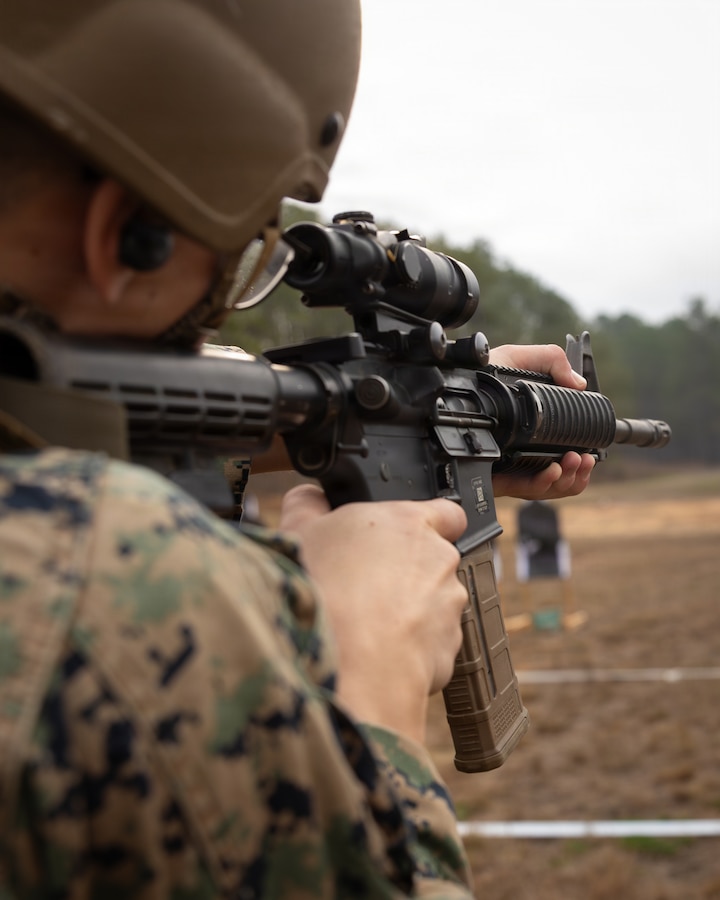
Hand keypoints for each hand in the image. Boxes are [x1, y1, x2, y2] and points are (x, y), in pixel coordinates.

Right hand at [280, 485, 467, 742]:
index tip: (405, 536)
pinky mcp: (448, 650)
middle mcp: (439, 561)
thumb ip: (308, 504)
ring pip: (435, 605)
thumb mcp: (298, 532)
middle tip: (365, 587)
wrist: (345, 662)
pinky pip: (431, 645)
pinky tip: (375, 652)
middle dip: (407, 573)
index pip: (447, 511)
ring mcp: (448, 607)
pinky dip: (410, 649)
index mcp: (409, 523)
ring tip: (366, 625)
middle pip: (433, 561)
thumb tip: (311, 497)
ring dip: (410, 612)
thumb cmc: (323, 590)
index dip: (429, 523)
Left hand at [488, 343, 595, 499]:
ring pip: (547, 488)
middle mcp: (526, 454)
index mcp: (536, 436)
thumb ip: (551, 362)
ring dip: (567, 479)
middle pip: (561, 479)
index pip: (565, 458)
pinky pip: (524, 489)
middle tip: (584, 459)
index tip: (591, 454)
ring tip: (573, 462)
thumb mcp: (519, 360)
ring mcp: (512, 466)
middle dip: (578, 474)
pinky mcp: (496, 476)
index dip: (582, 463)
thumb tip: (578, 384)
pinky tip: (552, 469)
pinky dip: (542, 482)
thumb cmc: (483, 374)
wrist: (454, 385)